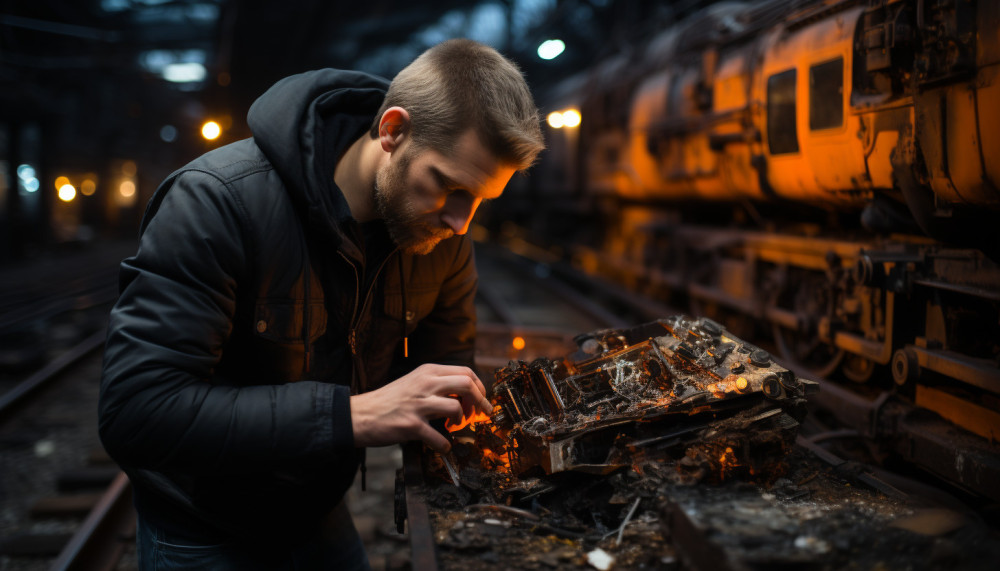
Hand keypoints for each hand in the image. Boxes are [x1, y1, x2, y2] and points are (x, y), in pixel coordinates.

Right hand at [350, 363, 491, 451]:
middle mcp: (425, 384)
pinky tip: (442, 446)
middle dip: (479, 402)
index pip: (466, 372)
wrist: (360, 414)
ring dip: (461, 421)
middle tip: (477, 415)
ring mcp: (418, 404)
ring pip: (455, 408)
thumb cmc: (389, 401)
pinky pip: (439, 438)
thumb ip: (437, 386)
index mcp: (428, 371)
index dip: (479, 388)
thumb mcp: (414, 383)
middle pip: (467, 385)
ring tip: (453, 427)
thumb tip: (463, 396)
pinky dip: (445, 446)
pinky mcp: (411, 425)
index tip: (480, 401)